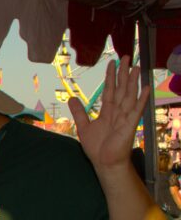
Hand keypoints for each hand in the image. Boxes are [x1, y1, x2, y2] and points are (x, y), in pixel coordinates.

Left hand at [68, 56, 149, 172]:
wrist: (104, 163)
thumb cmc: (97, 147)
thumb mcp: (84, 127)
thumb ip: (79, 112)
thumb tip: (72, 98)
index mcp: (108, 112)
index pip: (110, 90)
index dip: (111, 77)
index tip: (112, 63)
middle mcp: (118, 112)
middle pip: (122, 89)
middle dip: (123, 73)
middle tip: (125, 56)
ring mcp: (125, 118)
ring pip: (129, 95)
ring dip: (132, 81)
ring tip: (135, 66)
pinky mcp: (130, 125)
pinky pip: (136, 110)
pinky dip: (141, 99)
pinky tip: (146, 88)